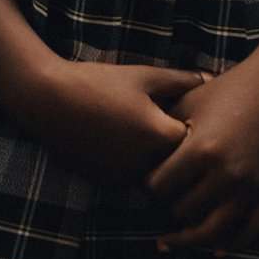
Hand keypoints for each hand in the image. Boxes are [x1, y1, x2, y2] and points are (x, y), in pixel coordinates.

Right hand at [8, 58, 194, 182]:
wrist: (47, 101)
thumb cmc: (98, 82)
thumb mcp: (145, 76)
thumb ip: (182, 81)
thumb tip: (211, 79)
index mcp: (161, 136)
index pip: (197, 140)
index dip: (197, 126)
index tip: (194, 114)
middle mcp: (147, 164)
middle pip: (179, 163)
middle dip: (179, 147)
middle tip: (172, 124)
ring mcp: (125, 177)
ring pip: (155, 173)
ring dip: (156, 158)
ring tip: (143, 130)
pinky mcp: (106, 181)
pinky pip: (132, 177)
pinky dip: (134, 164)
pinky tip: (121, 139)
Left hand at [142, 50, 258, 254]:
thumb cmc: (228, 90)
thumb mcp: (189, 102)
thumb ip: (161, 129)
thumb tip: (133, 154)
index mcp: (201, 149)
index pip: (158, 189)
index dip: (146, 188)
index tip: (145, 184)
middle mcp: (227, 173)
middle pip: (182, 211)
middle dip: (168, 207)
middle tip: (163, 200)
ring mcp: (251, 187)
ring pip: (212, 232)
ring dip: (189, 238)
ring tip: (171, 240)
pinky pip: (250, 232)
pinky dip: (232, 245)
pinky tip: (215, 249)